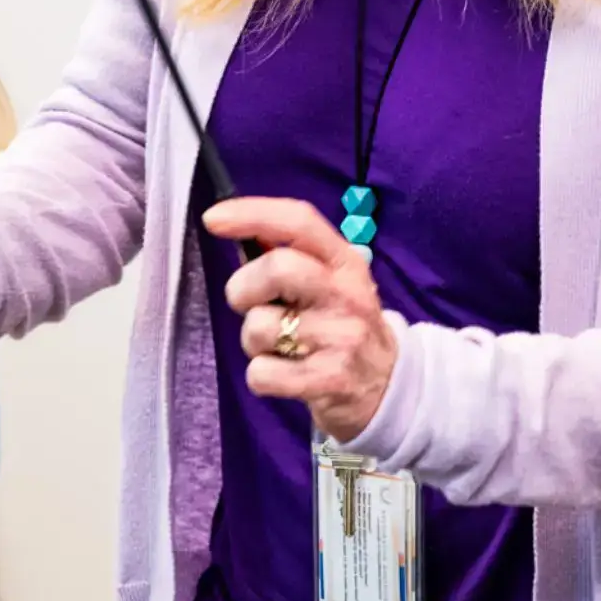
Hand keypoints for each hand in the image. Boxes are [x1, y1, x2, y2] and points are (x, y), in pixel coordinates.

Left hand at [204, 197, 396, 442]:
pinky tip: (285, 375)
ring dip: (252, 341)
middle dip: (243, 287)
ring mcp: (342, 337)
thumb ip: (290, 257)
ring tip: (278, 347)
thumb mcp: (330, 282)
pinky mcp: (330, 380)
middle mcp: (347, 294)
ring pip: (259, 327)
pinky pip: (262, 373)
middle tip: (247, 305)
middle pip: (278, 267)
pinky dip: (261, 377)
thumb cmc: (340, 325)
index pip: (300, 222)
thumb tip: (233, 227)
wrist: (387, 386)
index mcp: (345, 262)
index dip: (253, 214)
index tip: (213, 218)